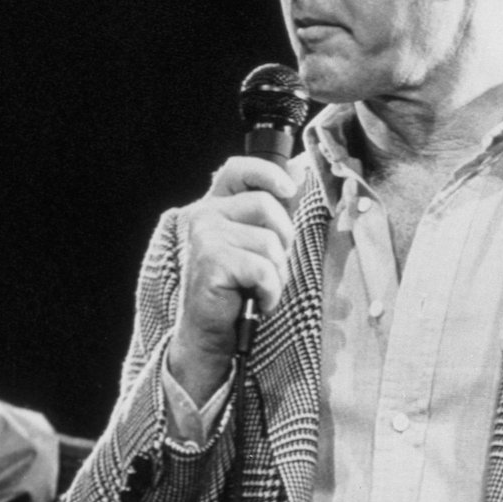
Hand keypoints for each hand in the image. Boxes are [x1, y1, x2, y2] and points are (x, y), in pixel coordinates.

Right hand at [167, 156, 296, 404]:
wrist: (207, 332)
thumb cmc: (234, 289)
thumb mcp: (252, 244)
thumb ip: (269, 211)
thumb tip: (297, 172)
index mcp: (214, 207)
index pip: (238, 169)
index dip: (267, 172)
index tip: (289, 190)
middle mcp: (204, 216)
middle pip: (266, 204)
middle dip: (283, 238)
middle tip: (270, 265)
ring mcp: (205, 237)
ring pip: (269, 241)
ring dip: (276, 272)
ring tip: (259, 287)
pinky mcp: (212, 262)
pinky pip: (263, 269)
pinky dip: (269, 291)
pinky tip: (255, 300)